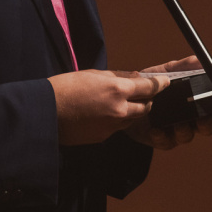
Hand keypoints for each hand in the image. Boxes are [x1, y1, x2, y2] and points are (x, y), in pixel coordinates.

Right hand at [48, 69, 169, 145]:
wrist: (46, 112)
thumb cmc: (65, 88)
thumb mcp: (93, 74)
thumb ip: (117, 76)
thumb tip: (135, 77)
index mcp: (116, 90)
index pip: (148, 87)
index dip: (159, 84)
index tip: (165, 82)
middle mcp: (119, 109)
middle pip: (145, 107)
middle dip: (146, 100)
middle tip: (141, 93)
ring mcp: (112, 126)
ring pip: (133, 119)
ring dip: (132, 111)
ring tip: (120, 103)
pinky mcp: (104, 137)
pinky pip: (118, 128)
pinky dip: (117, 120)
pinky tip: (104, 113)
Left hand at [127, 55, 211, 149]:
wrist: (125, 98)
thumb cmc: (150, 85)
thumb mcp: (165, 72)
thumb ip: (183, 66)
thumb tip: (204, 60)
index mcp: (195, 102)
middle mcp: (190, 118)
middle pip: (207, 126)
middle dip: (206, 123)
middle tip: (200, 117)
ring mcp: (176, 130)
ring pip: (188, 136)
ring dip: (184, 130)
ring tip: (176, 123)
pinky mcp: (161, 139)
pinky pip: (166, 142)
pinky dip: (162, 136)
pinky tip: (156, 130)